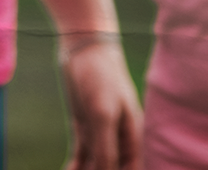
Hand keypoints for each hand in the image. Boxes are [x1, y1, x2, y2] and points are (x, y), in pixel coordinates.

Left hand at [60, 39, 142, 169]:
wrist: (84, 49)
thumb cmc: (101, 77)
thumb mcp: (102, 113)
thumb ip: (106, 148)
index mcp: (133, 140)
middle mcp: (119, 141)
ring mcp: (101, 135)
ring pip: (95, 166)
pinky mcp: (85, 128)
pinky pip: (82, 156)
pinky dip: (75, 167)